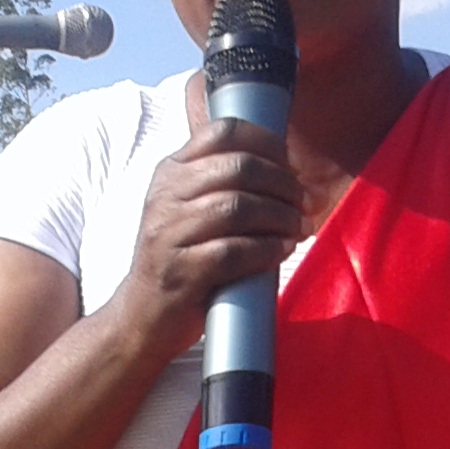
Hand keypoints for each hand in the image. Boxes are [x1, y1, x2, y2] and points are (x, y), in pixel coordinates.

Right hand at [111, 115, 304, 359]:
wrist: (143, 316)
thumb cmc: (182, 259)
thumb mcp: (190, 209)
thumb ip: (223, 184)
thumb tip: (288, 170)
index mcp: (171, 171)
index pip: (221, 132)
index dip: (266, 143)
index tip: (291, 164)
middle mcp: (165, 196)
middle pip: (238, 168)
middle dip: (283, 184)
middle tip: (306, 202)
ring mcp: (168, 234)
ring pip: (238, 208)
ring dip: (281, 216)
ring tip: (301, 227)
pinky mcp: (180, 271)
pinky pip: (233, 251)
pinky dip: (266, 249)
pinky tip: (283, 249)